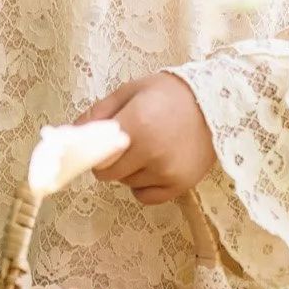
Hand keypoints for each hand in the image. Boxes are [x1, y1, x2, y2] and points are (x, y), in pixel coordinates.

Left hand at [79, 72, 215, 204]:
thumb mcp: (131, 91)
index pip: (96, 157)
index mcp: (136, 125)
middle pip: (108, 175)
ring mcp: (167, 171)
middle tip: (124, 145)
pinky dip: (144, 185)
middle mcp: (151, 152)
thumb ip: (99, 112)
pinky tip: (154, 166)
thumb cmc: (169, 93)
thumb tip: (72, 132)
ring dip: (129, 171)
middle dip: (110, 162)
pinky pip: (146, 197)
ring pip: (127, 184)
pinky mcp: (181, 184)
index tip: (100, 145)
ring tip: (148, 148)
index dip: (94, 152)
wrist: (216, 103)